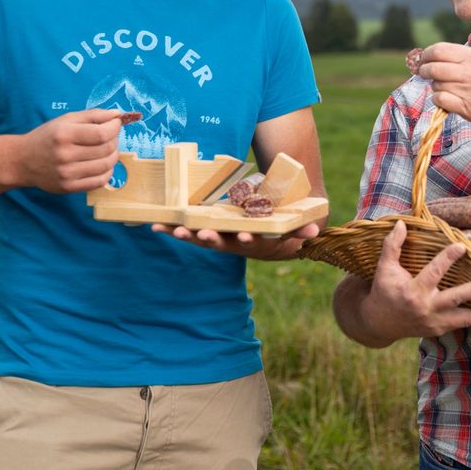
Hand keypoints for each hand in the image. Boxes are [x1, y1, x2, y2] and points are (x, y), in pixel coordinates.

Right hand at [16, 109, 120, 192]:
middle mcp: (65, 155)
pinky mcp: (69, 187)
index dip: (115, 128)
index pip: (101, 134)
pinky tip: (102, 164)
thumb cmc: (47, 137)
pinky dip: (108, 171)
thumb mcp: (66, 120)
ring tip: (108, 149)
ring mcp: (67, 173)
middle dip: (115, 140)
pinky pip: (100, 181)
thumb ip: (92, 115)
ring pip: (106, 165)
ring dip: (114, 155)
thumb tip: (117, 114)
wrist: (22, 161)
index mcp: (64, 134)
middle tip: (111, 136)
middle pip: (106, 149)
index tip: (116, 123)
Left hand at [151, 220, 321, 260]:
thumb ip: (302, 229)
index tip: (243, 236)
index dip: (246, 239)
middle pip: (220, 243)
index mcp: (254, 241)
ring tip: (173, 229)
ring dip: (186, 234)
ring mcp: (217, 239)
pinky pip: (187, 231)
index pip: (250, 242)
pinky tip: (156, 225)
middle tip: (200, 232)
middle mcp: (233, 243)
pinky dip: (172, 229)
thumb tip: (314, 232)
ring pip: (200, 238)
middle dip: (209, 237)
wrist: (269, 238)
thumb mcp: (295, 227)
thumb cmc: (282, 227)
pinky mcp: (204, 232)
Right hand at [359, 221, 470, 340]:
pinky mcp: (440, 330)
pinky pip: (463, 324)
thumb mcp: (384, 268)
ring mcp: (435, 322)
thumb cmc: (384, 291)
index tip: (463, 246)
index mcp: (413, 291)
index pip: (434, 272)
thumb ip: (392, 245)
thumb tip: (403, 223)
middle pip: (456, 298)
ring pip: (466, 320)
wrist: (379, 324)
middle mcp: (427, 308)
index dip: (448, 259)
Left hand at [417, 43, 470, 128]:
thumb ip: (463, 56)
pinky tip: (444, 98)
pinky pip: (441, 100)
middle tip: (423, 72)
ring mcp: (469, 91)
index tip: (423, 59)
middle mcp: (470, 72)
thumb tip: (435, 55)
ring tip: (442, 86)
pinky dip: (438, 99)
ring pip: (436, 85)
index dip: (426, 54)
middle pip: (433, 68)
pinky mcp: (467, 108)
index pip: (439, 50)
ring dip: (434, 86)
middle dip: (424, 70)